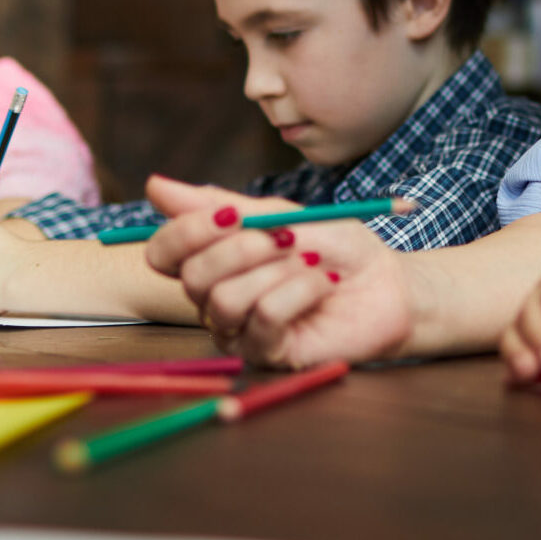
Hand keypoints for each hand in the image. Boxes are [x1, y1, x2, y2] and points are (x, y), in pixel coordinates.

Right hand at [143, 176, 416, 366]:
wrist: (386, 283)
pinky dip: (298, 292)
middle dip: (243, 248)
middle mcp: (216, 299)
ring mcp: (240, 331)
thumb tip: (154, 185)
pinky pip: (263, 319)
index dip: (187, 231)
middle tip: (286, 237)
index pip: (164, 253)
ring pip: (224, 300)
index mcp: (213, 262)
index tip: (230, 213)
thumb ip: (221, 205)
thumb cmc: (336, 247)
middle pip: (193, 276)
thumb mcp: (280, 214)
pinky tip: (323, 286)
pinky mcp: (269, 354)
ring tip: (311, 263)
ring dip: (276, 271)